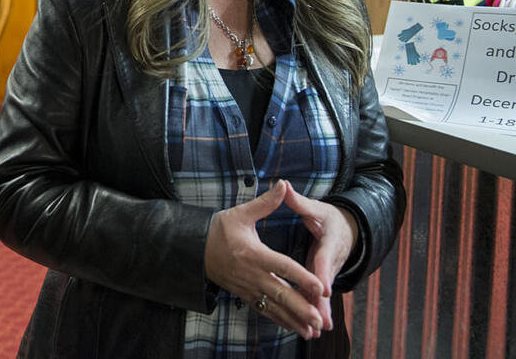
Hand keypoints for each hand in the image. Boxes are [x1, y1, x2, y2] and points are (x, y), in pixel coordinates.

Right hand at [204, 180, 327, 337]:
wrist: (195, 249)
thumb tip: (283, 185)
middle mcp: (253, 275)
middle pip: (281, 294)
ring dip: (294, 320)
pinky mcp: (246, 295)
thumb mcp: (241, 213)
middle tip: (319, 319)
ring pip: (275, 307)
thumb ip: (266, 203)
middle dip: (302, 308)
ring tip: (313, 331)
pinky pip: (266, 311)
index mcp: (254, 254)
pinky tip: (296, 328)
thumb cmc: (219, 229)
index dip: (302, 277)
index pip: (283, 267)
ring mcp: (249, 288)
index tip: (320, 287)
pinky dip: (282, 321)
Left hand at [281, 182, 358, 329]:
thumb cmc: (330, 219)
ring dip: (320, 313)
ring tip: (317, 331)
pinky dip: (314, 312)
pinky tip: (309, 329)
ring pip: (322, 295)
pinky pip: (316, 298)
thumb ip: (299, 202)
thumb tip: (284, 186)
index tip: (322, 287)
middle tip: (321, 320)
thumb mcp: (317, 208)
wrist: (347, 231)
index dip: (324, 273)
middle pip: (326, 283)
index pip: (325, 258)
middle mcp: (331, 262)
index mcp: (329, 242)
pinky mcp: (322, 281)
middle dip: (323, 302)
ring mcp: (327, 274)